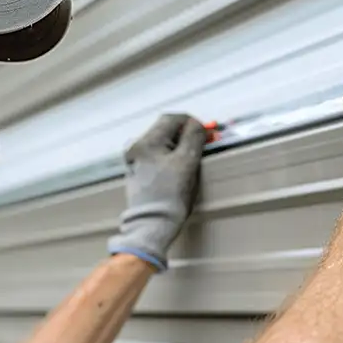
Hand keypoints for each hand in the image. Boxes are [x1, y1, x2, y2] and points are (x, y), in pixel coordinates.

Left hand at [107, 113, 206, 271]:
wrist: (152, 224)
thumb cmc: (169, 197)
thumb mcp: (187, 163)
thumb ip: (194, 137)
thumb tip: (198, 125)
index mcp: (146, 141)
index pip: (173, 118)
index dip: (192, 123)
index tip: (206, 134)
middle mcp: (136, 147)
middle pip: (166, 129)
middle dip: (185, 135)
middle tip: (202, 145)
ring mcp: (135, 160)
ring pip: (162, 142)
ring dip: (178, 146)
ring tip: (191, 160)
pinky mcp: (138, 171)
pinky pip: (157, 155)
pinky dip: (170, 156)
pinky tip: (178, 169)